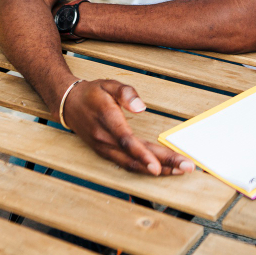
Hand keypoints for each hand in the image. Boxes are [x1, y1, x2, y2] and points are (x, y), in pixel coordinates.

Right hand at [60, 79, 194, 175]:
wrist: (68, 104)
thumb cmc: (92, 93)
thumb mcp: (109, 84)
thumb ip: (126, 93)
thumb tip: (140, 107)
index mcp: (107, 119)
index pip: (126, 141)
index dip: (143, 155)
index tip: (158, 167)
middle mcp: (105, 139)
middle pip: (135, 157)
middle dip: (163, 164)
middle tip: (187, 167)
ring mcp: (104, 149)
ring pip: (132, 164)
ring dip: (158, 169)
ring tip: (180, 170)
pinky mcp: (106, 153)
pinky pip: (127, 164)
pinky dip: (145, 169)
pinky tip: (163, 170)